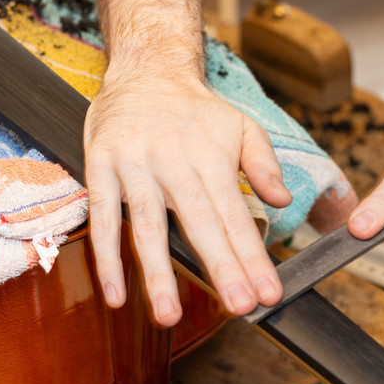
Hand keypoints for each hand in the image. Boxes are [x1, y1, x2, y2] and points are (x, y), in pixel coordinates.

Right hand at [84, 68, 292, 325]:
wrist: (145, 68)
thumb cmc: (196, 108)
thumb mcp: (241, 126)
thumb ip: (264, 164)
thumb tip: (283, 201)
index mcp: (211, 157)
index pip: (236, 216)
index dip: (252, 257)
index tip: (267, 294)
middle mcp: (173, 163)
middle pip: (198, 224)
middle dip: (219, 269)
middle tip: (236, 308)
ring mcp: (134, 166)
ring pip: (146, 227)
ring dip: (156, 275)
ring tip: (168, 316)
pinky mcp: (101, 167)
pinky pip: (102, 218)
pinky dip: (107, 258)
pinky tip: (116, 295)